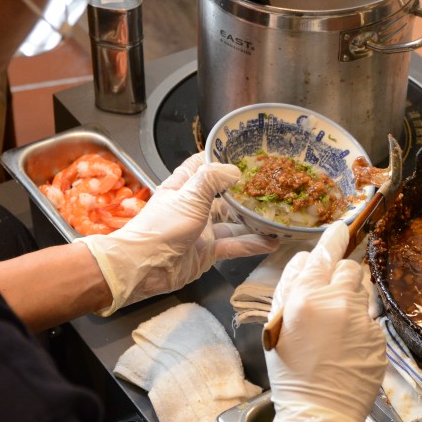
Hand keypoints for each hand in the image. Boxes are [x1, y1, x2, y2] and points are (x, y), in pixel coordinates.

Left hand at [76, 153, 277, 313]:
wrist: (144, 267)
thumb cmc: (161, 227)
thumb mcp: (188, 197)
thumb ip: (211, 180)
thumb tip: (234, 170)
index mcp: (183, 187)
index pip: (201, 166)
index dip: (220, 158)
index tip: (244, 154)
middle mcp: (193, 206)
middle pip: (223, 195)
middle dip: (244, 191)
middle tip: (270, 186)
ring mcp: (202, 230)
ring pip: (232, 222)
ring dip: (252, 220)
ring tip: (276, 215)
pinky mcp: (208, 251)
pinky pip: (234, 245)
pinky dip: (252, 244)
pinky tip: (271, 241)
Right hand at [264, 222, 386, 421]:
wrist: (320, 413)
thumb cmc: (291, 373)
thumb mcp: (277, 326)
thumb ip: (290, 288)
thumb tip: (307, 260)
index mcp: (305, 297)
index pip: (325, 251)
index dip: (333, 238)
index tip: (341, 228)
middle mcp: (336, 302)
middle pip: (349, 266)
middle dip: (340, 276)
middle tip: (330, 296)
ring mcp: (361, 320)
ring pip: (362, 292)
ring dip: (351, 301)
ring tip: (337, 329)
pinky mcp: (378, 337)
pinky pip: (371, 319)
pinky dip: (361, 327)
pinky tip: (348, 347)